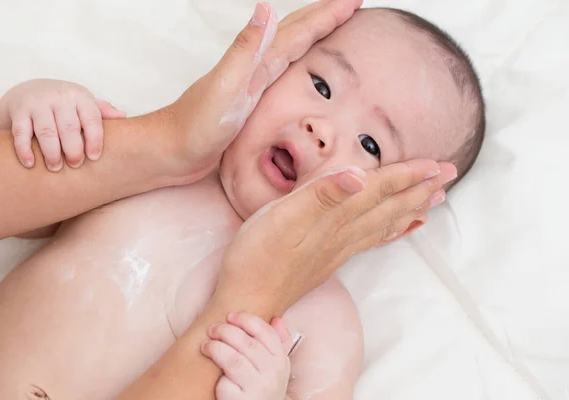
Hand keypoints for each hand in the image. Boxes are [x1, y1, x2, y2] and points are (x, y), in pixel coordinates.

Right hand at [4, 79, 124, 169]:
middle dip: (73, 148)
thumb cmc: (66, 105)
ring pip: (46, 130)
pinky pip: (21, 132)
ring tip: (55, 168)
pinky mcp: (19, 111)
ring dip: (51, 152)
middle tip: (75, 164)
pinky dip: (24, 149)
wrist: (29, 91)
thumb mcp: (85, 103)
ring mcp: (38, 103)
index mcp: (80, 97)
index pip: (91, 119)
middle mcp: (59, 98)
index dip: (94, 139)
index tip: (94, 157)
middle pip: (68, 127)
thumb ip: (102, 111)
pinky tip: (30, 164)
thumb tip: (123, 116)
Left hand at [149, 0, 362, 184]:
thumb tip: (266, 8)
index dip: (327, 14)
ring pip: (291, 49)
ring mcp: (253, 82)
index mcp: (257, 62)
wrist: (172, 150)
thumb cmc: (195, 126)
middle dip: (324, 16)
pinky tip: (300, 64)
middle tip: (350, 4)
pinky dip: (298, 61)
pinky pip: (283, 72)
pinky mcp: (250, 99)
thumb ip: (246, 50)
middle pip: (296, 32)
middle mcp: (256, 67)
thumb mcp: (224, 87)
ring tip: (332, 25)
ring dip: (313, 33)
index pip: (299, 30)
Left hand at [202, 312, 292, 399]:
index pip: (267, 333)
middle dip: (226, 331)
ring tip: (205, 345)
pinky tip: (212, 375)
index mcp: (281, 360)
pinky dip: (218, 378)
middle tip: (212, 329)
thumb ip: (279, 343)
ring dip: (216, 348)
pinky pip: (225, 384)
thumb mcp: (276, 368)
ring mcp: (258, 389)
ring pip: (234, 360)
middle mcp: (273, 374)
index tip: (230, 315)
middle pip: (248, 344)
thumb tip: (276, 319)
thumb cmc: (263, 387)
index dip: (246, 320)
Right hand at [212, 160, 457, 315]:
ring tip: (433, 201)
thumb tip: (359, 176)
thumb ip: (320, 195)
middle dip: (420, 190)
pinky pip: (371, 241)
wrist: (246, 301)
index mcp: (334, 218)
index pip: (378, 191)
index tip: (437, 164)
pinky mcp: (328, 259)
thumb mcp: (281, 218)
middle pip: (389, 208)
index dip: (407, 175)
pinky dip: (390, 233)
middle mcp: (343, 235)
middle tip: (449, 176)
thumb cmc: (255, 257)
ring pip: (384, 225)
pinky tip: (396, 231)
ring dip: (410, 210)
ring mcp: (337, 249)